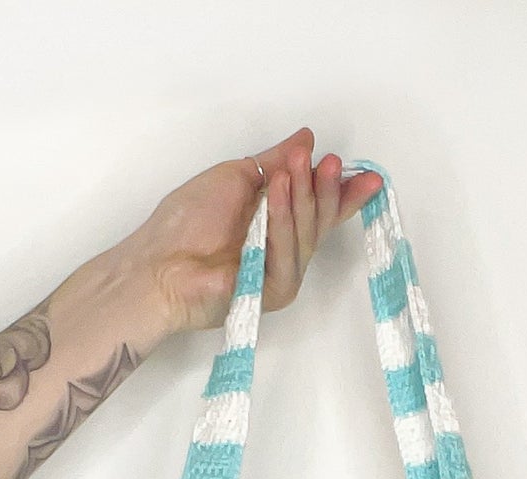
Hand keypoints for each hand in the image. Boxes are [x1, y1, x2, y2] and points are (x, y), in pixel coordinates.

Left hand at [124, 128, 382, 335]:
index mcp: (277, 225)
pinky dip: (283, 225)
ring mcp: (279, 275)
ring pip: (307, 237)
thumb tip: (305, 137)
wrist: (158, 263)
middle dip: (326, 189)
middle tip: (326, 160)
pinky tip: (276, 196)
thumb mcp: (235, 176)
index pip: (320, 210)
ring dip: (302, 199)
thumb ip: (273, 161)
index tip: (368, 176)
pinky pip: (288, 258)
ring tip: (292, 169)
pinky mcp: (271, 293)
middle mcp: (283, 251)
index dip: (343, 193)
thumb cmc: (187, 221)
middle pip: (320, 222)